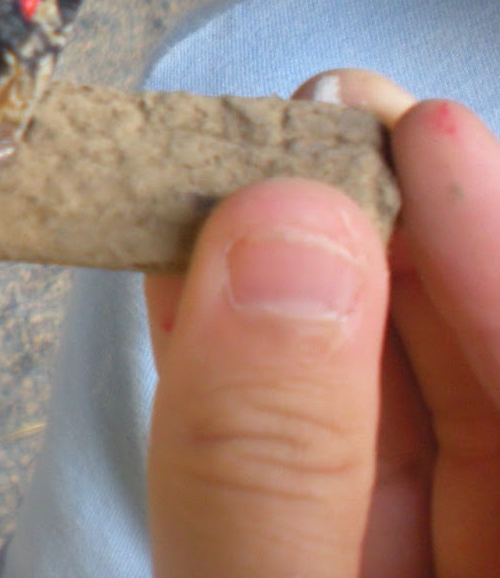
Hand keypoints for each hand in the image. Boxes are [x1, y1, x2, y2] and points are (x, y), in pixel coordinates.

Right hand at [146, 69, 499, 574]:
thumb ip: (274, 465)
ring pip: (395, 418)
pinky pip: (310, 464)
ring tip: (234, 179)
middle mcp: (495, 571)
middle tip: (317, 125)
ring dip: (300, 289)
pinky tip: (187, 280)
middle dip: (394, 249)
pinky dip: (240, 368)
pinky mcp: (333, 571)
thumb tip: (274, 234)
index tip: (419, 131)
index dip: (493, 250)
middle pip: (484, 382)